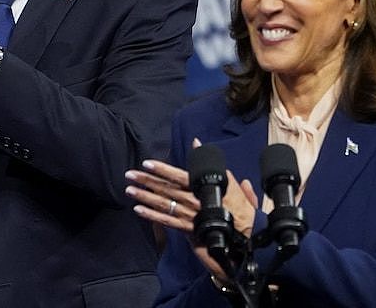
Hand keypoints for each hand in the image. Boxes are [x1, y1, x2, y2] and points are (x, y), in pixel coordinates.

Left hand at [125, 140, 258, 282]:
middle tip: (129, 174)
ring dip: (144, 197)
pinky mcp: (189, 229)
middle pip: (166, 189)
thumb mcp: (227, 177)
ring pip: (163, 205)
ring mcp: (190, 216)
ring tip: (129, 190)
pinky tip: (139, 210)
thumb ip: (208, 161)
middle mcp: (193, 200)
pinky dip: (151, 216)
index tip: (146, 164)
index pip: (178, 176)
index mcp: (202, 186)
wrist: (246, 233)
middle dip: (146, 181)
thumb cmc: (237, 204)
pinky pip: (167, 222)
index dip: (162, 170)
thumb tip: (196, 142)